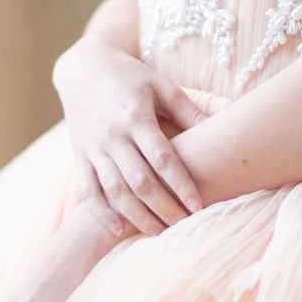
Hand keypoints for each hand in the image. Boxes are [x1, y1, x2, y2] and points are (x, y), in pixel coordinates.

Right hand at [52, 36, 208, 239]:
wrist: (83, 69)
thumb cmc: (131, 76)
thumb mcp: (161, 84)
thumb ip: (188, 109)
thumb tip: (222, 125)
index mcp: (136, 116)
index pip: (162, 158)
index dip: (181, 185)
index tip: (198, 206)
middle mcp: (113, 136)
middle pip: (140, 182)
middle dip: (164, 208)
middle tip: (186, 225)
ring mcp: (93, 149)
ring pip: (115, 192)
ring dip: (138, 217)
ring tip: (162, 233)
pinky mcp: (80, 158)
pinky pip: (88, 192)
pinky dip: (102, 214)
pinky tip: (121, 230)